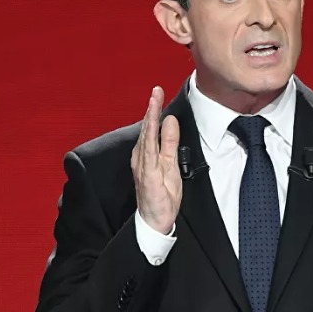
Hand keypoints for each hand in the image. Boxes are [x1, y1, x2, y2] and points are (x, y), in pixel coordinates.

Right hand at [131, 86, 181, 234]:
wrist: (155, 221)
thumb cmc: (161, 194)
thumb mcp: (171, 163)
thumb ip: (170, 142)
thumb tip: (171, 120)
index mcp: (146, 154)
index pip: (151, 128)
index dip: (154, 109)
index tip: (158, 92)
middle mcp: (141, 157)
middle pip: (147, 128)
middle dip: (152, 108)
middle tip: (156, 90)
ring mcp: (143, 166)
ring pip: (147, 137)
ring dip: (150, 118)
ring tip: (153, 101)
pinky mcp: (148, 175)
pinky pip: (149, 153)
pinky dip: (150, 138)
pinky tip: (153, 127)